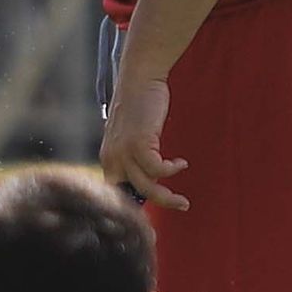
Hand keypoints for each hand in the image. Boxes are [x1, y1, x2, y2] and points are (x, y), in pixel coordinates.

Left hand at [100, 76, 189, 210]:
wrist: (139, 78)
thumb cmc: (138, 106)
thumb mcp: (131, 136)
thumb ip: (134, 157)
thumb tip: (150, 179)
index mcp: (108, 158)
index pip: (115, 193)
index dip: (133, 207)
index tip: (153, 214)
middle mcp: (112, 157)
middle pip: (132, 195)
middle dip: (155, 206)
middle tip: (177, 208)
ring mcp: (124, 151)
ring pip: (147, 188)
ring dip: (168, 197)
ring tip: (183, 200)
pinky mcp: (138, 142)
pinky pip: (157, 169)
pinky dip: (171, 170)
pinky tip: (181, 164)